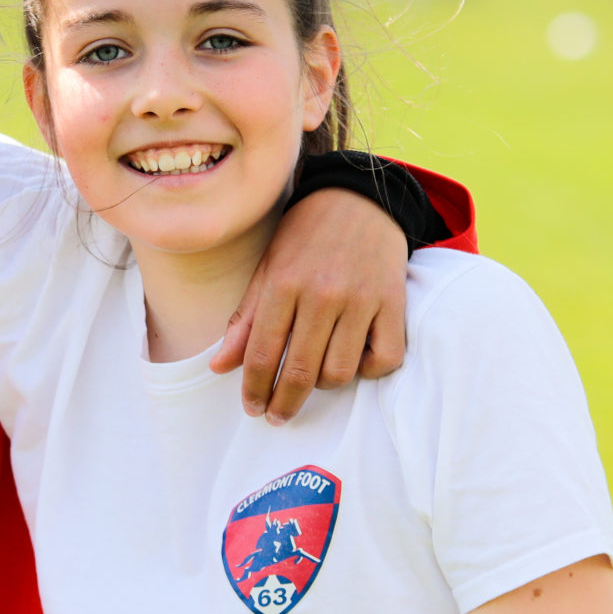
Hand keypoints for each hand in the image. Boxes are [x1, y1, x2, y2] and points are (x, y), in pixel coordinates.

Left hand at [210, 189, 410, 422]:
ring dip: (324, 384)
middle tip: (278, 416)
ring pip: (339, 372)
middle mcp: (322, 293)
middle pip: (298, 372)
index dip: (253, 389)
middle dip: (283, 403)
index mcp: (284, 283)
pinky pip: (383, 359)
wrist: (360, 198)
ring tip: (316, 377)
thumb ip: (246, 319)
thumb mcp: (268, 267)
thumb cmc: (306, 235)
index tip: (253, 408)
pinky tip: (355, 361)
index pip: (261, 353)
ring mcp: (361, 299)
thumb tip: (218, 366)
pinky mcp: (393, 303)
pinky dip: (368, 370)